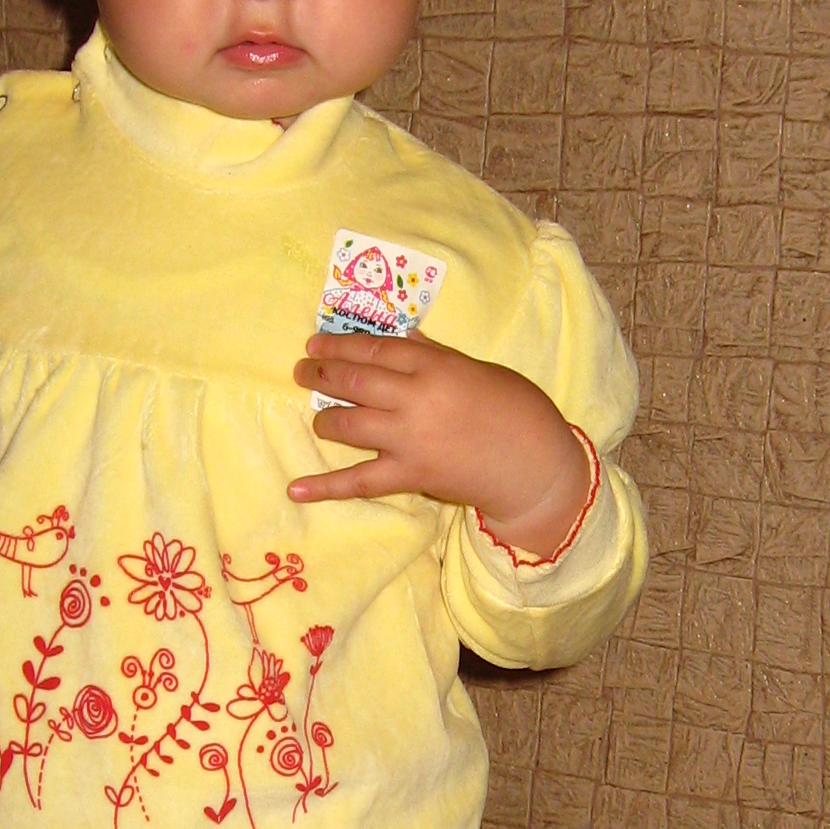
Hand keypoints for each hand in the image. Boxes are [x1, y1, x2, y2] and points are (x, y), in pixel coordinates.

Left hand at [288, 334, 590, 558]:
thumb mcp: (479, 369)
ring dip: (325, 418)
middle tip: (301, 370)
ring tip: (319, 416)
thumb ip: (437, 356)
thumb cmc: (516, 410)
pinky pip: (359, 481)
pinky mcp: (410, 475)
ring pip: (349, 424)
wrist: (534, 465)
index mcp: (436, 365)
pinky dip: (325, 487)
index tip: (316, 343)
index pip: (376, 349)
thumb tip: (404, 339)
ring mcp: (409, 438)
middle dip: (321, 373)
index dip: (341, 344)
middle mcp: (416, 397)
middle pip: (355, 380)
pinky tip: (294, 490)